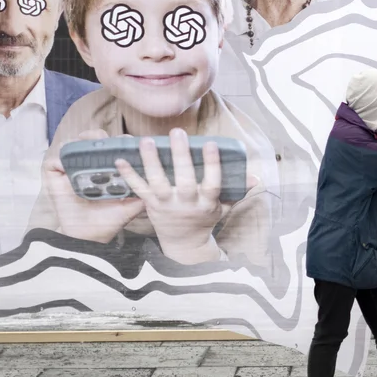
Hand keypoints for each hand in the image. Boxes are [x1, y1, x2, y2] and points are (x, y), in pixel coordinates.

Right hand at [32, 126, 146, 242]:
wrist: (89, 237)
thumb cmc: (107, 221)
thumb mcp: (130, 204)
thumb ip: (143, 191)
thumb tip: (163, 179)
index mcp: (102, 170)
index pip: (108, 147)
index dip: (117, 140)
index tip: (129, 139)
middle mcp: (84, 167)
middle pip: (89, 141)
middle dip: (98, 135)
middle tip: (108, 139)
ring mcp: (67, 170)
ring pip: (71, 145)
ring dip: (81, 141)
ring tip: (91, 144)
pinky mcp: (52, 175)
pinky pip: (54, 159)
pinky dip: (62, 157)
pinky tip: (72, 162)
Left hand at [120, 128, 229, 264]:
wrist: (183, 244)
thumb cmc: (205, 218)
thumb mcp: (224, 207)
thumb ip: (238, 190)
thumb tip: (256, 177)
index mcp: (206, 202)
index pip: (212, 182)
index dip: (212, 164)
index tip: (211, 144)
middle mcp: (186, 203)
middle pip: (184, 180)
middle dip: (181, 156)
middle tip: (177, 133)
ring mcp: (166, 204)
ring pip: (157, 183)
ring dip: (151, 161)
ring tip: (146, 141)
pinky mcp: (150, 206)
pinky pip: (138, 189)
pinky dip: (128, 175)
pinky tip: (120, 159)